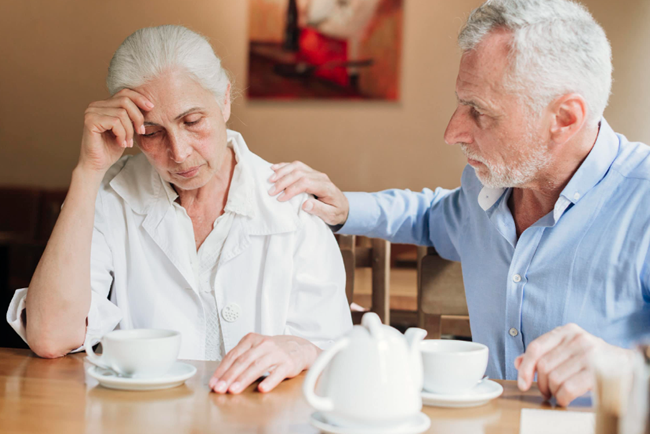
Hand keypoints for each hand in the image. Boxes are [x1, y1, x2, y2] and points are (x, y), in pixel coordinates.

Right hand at [78, 89, 153, 173]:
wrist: (98, 165)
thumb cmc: (112, 148)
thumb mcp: (127, 128)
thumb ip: (132, 116)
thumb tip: (149, 105)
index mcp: (104, 104)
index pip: (124, 92)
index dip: (139, 98)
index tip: (151, 108)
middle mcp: (96, 105)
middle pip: (125, 101)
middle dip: (137, 117)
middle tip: (141, 132)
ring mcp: (91, 112)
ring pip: (122, 113)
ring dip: (129, 131)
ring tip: (127, 142)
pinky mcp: (90, 121)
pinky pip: (115, 122)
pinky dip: (122, 134)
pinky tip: (121, 143)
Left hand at [209, 334, 320, 393]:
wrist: (299, 348)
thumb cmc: (273, 351)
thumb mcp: (255, 348)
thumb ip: (240, 358)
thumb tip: (221, 377)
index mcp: (252, 339)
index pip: (233, 355)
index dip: (222, 370)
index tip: (214, 382)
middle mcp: (263, 344)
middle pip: (243, 361)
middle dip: (229, 376)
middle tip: (220, 389)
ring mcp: (276, 353)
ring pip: (257, 366)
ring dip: (244, 379)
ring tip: (234, 390)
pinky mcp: (288, 363)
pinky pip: (277, 373)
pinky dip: (269, 381)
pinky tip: (262, 388)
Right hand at [268, 161, 348, 225]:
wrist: (343, 206)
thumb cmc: (336, 212)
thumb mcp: (331, 215)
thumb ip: (319, 210)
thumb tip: (305, 204)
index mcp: (326, 187)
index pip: (305, 183)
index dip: (291, 189)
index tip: (281, 198)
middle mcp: (320, 177)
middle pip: (299, 173)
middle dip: (283, 181)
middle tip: (271, 191)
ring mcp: (315, 173)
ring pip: (297, 166)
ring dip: (282, 171)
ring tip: (270, 179)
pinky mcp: (310, 173)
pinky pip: (297, 165)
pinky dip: (285, 166)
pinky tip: (274, 168)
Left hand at [515, 323, 631, 406]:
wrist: (626, 364)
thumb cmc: (591, 358)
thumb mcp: (567, 349)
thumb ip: (543, 353)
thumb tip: (517, 362)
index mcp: (566, 330)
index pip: (536, 347)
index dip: (525, 367)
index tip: (522, 383)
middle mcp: (577, 339)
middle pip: (544, 365)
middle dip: (541, 383)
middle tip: (546, 391)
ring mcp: (589, 354)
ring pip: (555, 378)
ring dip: (552, 392)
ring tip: (557, 394)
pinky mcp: (597, 371)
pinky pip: (568, 388)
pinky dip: (562, 398)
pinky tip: (565, 399)